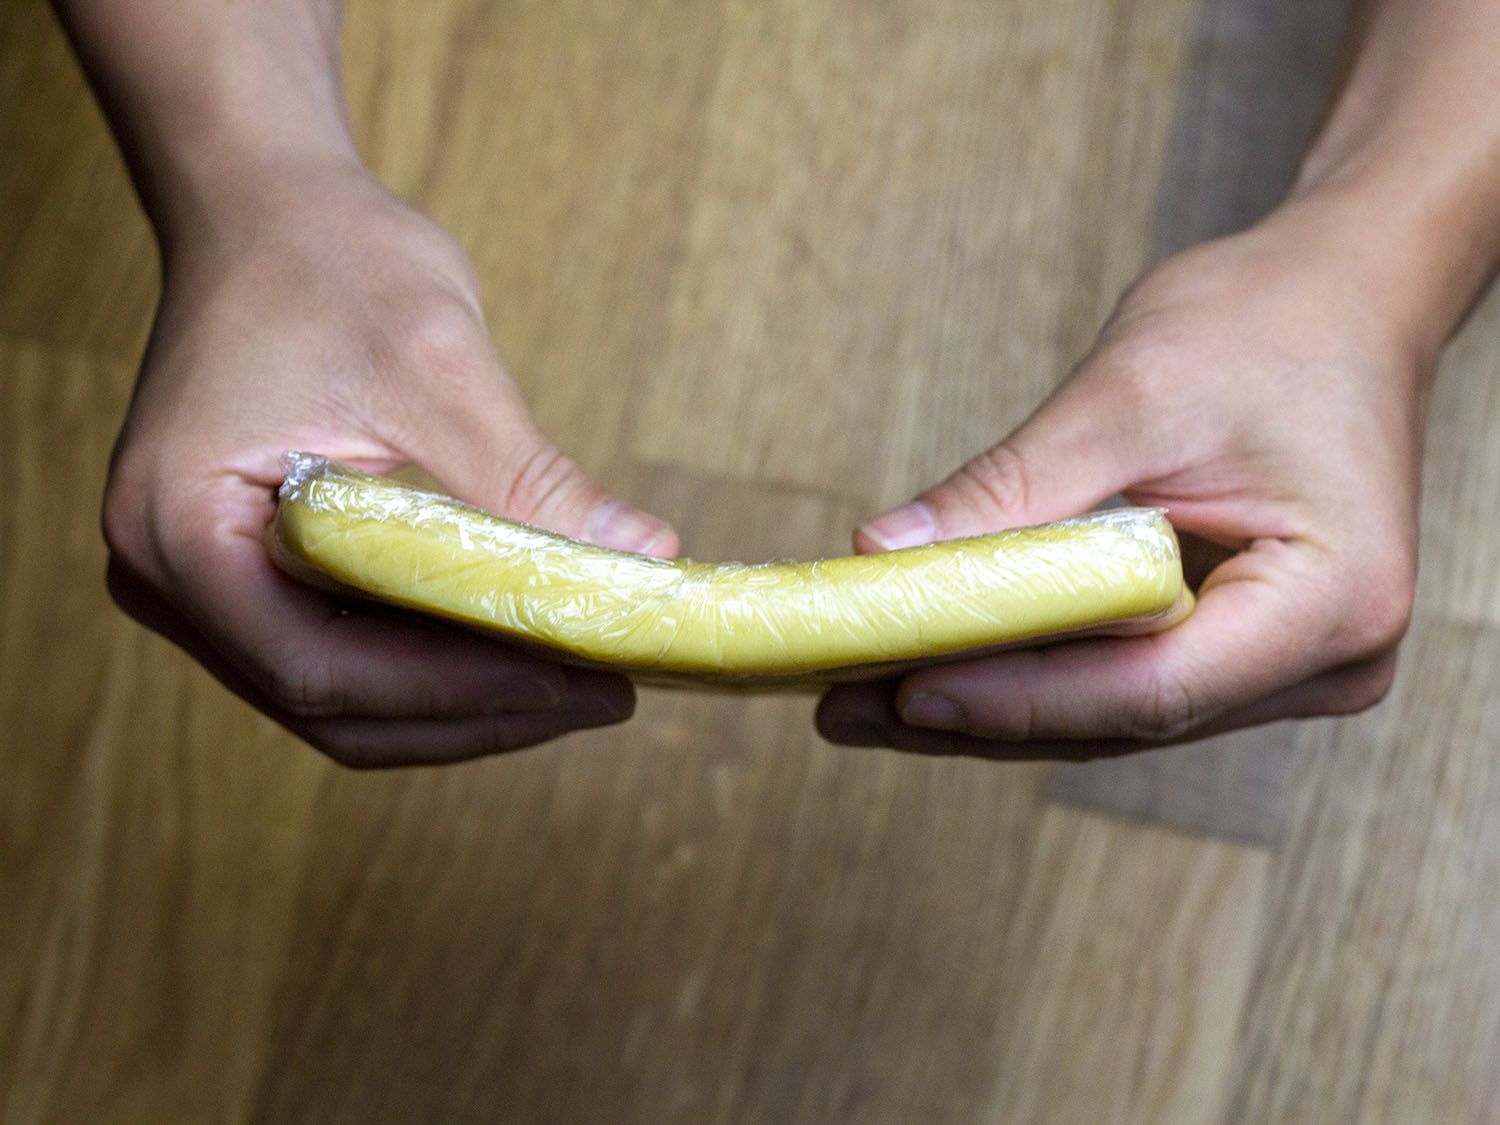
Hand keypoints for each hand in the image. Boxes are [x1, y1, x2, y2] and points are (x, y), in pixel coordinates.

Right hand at [104, 158, 677, 765]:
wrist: (265, 210)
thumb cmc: (330, 263)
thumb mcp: (438, 367)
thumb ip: (532, 483)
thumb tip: (650, 563)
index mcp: (180, 528)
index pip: (321, 666)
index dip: (458, 691)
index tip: (576, 680)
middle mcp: (167, 579)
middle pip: (333, 703)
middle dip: (476, 710)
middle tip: (604, 692)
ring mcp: (201, 587)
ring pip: (344, 696)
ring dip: (464, 699)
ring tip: (582, 674)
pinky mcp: (248, 577)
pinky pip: (345, 651)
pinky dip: (435, 661)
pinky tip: (525, 643)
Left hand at [818, 201, 1428, 757]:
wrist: (1345, 299)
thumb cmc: (1265, 324)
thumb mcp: (1129, 394)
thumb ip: (1011, 489)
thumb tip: (882, 556)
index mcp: (1331, 600)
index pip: (1150, 687)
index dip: (1013, 697)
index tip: (898, 687)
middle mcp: (1324, 662)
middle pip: (1120, 717)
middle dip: (975, 712)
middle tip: (843, 707)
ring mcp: (1287, 669)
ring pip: (1110, 714)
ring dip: (987, 703)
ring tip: (862, 696)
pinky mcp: (1241, 652)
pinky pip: (1119, 681)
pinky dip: (1027, 672)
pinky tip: (936, 663)